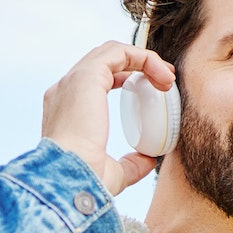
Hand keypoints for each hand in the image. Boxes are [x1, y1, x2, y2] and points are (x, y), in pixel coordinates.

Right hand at [42, 42, 175, 197]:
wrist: (69, 178)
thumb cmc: (85, 180)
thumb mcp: (113, 173)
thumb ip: (130, 164)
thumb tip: (148, 160)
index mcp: (66, 108)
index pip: (96, 79)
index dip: (126, 77)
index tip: (154, 91)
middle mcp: (65, 90)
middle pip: (105, 60)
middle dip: (138, 65)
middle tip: (165, 82)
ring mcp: (73, 80)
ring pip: (113, 51)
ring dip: (145, 60)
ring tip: (167, 79)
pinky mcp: (87, 76)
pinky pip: (120, 52)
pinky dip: (144, 58)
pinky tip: (162, 76)